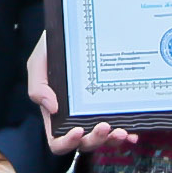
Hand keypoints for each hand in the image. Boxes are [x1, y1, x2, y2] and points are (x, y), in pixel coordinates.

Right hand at [27, 32, 136, 154]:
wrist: (76, 29)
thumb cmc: (54, 46)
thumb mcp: (39, 61)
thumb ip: (38, 85)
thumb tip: (52, 108)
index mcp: (55, 112)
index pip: (57, 140)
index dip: (66, 142)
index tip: (78, 130)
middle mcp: (76, 117)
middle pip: (84, 143)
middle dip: (95, 140)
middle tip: (105, 126)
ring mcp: (95, 114)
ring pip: (104, 140)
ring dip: (113, 140)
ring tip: (123, 131)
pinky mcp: (111, 106)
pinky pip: (120, 127)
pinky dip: (127, 134)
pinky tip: (134, 131)